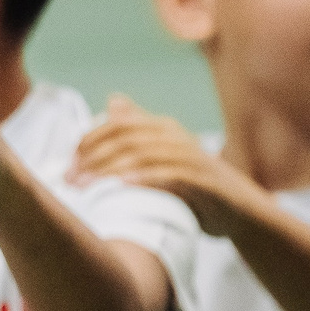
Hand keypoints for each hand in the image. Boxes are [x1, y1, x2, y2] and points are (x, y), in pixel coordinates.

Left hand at [71, 95, 250, 235]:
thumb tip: (114, 99)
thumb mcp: (163, 155)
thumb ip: (138, 132)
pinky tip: (123, 185)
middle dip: (93, 157)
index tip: (68, 162)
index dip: (89, 140)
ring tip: (86, 184)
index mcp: (163, 129)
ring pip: (144, 154)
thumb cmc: (195, 186)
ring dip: (110, 169)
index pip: (117, 124)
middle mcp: (177, 137)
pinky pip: (172, 174)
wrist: (241, 212)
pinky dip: (146, 177)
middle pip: (126, 138)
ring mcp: (192, 158)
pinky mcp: (205, 180)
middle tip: (69, 178)